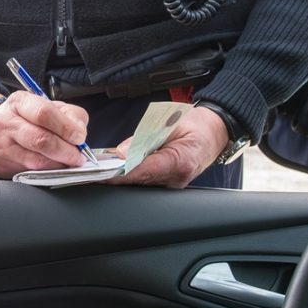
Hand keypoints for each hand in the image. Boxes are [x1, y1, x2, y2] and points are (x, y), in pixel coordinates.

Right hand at [0, 91, 89, 177]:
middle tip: (78, 157)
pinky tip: (51, 168)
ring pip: (36, 161)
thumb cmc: (22, 119)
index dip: (66, 127)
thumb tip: (79, 132)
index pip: (44, 113)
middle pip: (41, 140)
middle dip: (66, 151)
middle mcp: (4, 122)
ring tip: (68, 163)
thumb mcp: (44, 106)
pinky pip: (28, 173)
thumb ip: (68, 114)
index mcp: (18, 102)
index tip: (80, 137)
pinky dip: (46, 173)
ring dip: (59, 164)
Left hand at [107, 105, 228, 188]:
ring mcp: (173, 184)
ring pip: (141, 183)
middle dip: (116, 176)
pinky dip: (131, 174)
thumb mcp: (169, 123)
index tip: (102, 174)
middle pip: (139, 182)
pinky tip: (117, 168)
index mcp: (180, 162)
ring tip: (101, 168)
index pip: (144, 172)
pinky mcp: (168, 183)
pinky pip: (146, 181)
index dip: (121, 174)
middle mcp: (176, 179)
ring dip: (122, 176)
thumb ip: (144, 138)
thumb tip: (121, 152)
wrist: (214, 132)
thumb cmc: (196, 124)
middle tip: (93, 171)